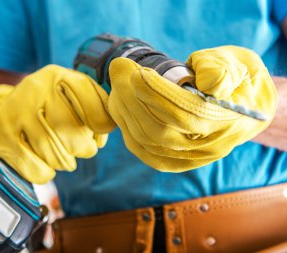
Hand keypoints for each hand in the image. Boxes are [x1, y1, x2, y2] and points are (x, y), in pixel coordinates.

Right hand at [0, 65, 114, 183]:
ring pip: (54, 155)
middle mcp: (34, 89)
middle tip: (80, 148)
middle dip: (83, 149)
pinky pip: (35, 169)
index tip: (98, 132)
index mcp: (57, 76)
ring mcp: (14, 112)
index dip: (101, 124)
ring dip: (64, 162)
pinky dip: (46, 173)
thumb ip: (97, 108)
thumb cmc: (49, 105)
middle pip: (74, 136)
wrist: (3, 107)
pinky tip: (45, 164)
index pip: (93, 106)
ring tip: (63, 156)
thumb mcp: (73, 95)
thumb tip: (102, 134)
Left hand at [108, 46, 276, 171]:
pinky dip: (125, 126)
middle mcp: (208, 147)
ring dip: (125, 109)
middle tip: (120, 69)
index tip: (136, 71)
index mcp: (229, 123)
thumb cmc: (237, 79)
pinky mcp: (173, 161)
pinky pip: (142, 150)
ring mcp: (189, 158)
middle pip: (161, 131)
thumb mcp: (238, 65)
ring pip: (147, 142)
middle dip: (133, 98)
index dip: (157, 93)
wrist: (243, 106)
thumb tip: (205, 82)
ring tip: (118, 81)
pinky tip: (119, 103)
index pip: (187, 113)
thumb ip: (220, 69)